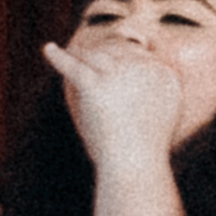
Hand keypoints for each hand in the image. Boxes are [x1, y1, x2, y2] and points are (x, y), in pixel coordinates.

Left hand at [52, 31, 189, 196]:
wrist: (136, 164)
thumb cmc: (146, 152)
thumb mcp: (159, 119)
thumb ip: (150, 99)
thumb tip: (134, 90)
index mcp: (166, 74)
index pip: (140, 56)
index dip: (123, 56)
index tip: (114, 55)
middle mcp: (146, 67)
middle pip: (118, 52)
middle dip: (104, 53)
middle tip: (90, 54)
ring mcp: (120, 73)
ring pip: (95, 56)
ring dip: (81, 53)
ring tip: (72, 51)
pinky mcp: (96, 84)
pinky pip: (73, 65)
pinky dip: (58, 57)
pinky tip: (49, 50)